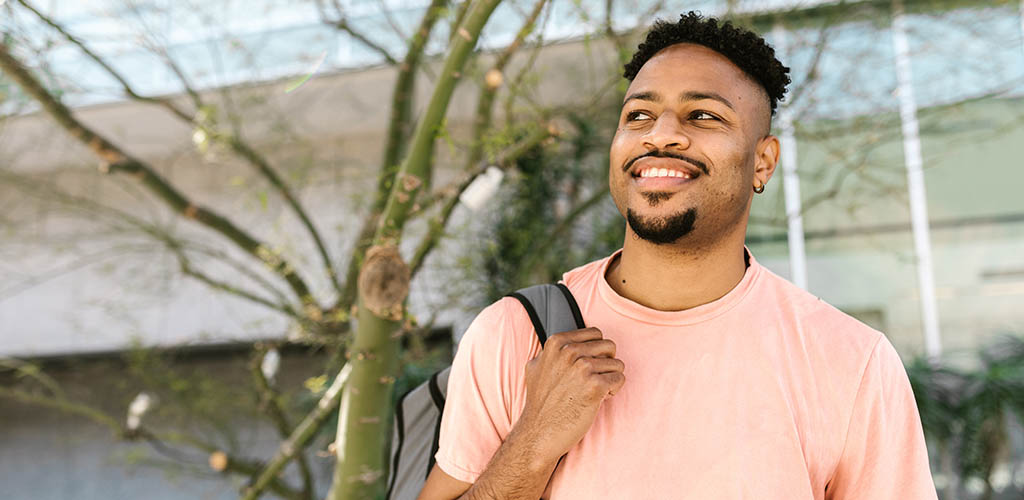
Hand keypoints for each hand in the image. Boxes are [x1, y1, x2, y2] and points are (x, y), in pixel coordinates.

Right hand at [514, 327, 625, 462]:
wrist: (538, 433)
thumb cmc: (540, 403)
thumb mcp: (536, 367)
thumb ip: (552, 351)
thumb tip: (568, 342)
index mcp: (556, 343)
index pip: (595, 334)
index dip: (596, 351)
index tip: (588, 366)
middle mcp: (570, 351)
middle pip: (609, 346)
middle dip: (606, 363)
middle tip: (593, 380)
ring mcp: (583, 368)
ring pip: (617, 364)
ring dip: (609, 379)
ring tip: (593, 392)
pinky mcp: (595, 386)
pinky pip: (620, 379)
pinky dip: (613, 391)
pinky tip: (597, 400)